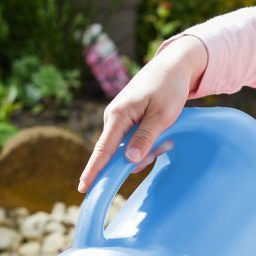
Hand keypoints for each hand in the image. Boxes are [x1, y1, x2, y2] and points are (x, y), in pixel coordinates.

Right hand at [78, 34, 207, 193]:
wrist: (172, 67)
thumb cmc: (168, 88)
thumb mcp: (162, 115)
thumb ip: (146, 138)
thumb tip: (130, 160)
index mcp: (118, 115)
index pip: (103, 149)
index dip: (94, 170)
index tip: (83, 188)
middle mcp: (113, 117)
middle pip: (120, 153)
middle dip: (143, 156)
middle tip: (167, 143)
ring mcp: (119, 119)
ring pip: (130, 149)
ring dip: (149, 148)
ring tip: (167, 134)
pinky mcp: (127, 120)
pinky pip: (134, 141)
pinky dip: (149, 142)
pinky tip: (163, 133)